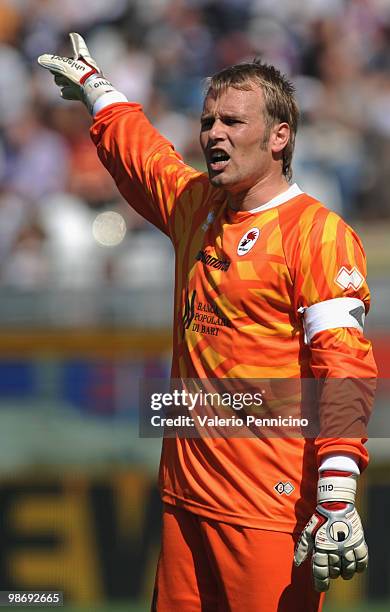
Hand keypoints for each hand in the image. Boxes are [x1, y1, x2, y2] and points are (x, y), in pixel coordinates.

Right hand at [37, 33, 115, 112]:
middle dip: (61, 71)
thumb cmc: (82, 77)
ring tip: (67, 84)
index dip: (76, 41)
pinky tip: (64, 93)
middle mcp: (85, 69)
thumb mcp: (65, 67)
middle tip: (64, 73)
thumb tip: (40, 60)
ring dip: (63, 82)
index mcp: (84, 59)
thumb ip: (53, 62)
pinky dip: (68, 92)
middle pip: (66, 67)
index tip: (74, 35)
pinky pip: (72, 92)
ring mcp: (85, 82)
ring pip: (67, 80)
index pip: (78, 47)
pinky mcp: (85, 94)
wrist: (94, 95)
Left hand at [294, 471, 367, 591]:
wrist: (335, 504)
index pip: (320, 571)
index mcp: (321, 548)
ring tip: (344, 572)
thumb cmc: (319, 518)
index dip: (320, 582)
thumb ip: (302, 548)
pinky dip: (360, 566)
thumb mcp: (308, 531)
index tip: (320, 587)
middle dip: (332, 574)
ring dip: (346, 573)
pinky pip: (362, 559)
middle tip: (332, 570)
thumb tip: (297, 563)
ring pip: (349, 569)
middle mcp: (335, 549)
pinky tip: (356, 567)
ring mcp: (347, 546)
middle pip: (335, 571)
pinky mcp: (357, 541)